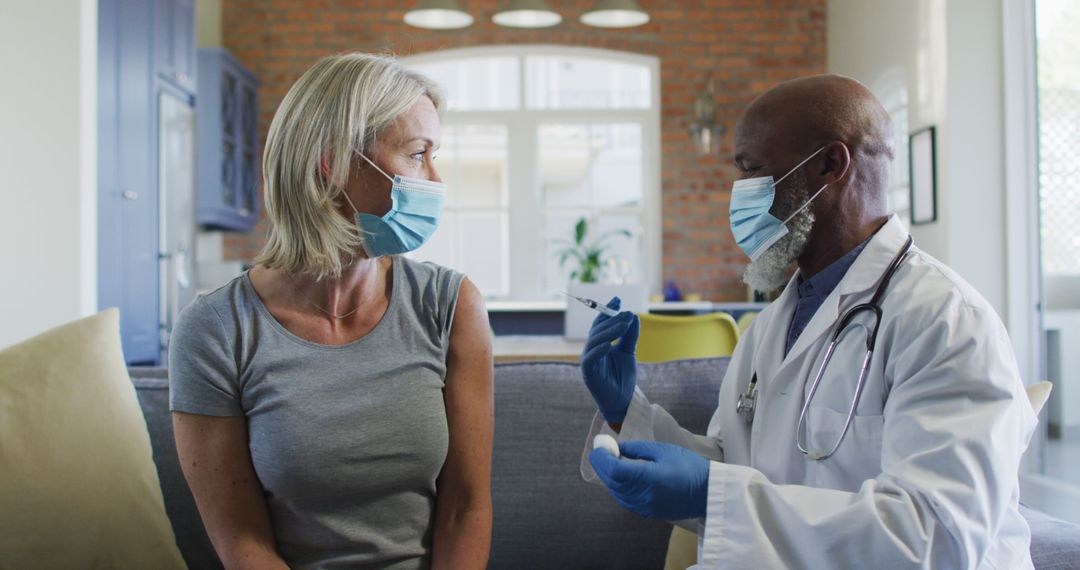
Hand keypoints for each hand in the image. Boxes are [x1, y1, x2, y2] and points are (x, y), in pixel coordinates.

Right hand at [580, 297, 638, 423]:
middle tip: (626, 313)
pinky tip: (609, 344)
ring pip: (594, 341)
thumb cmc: (623, 377)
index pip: (601, 324)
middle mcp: (591, 350)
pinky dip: (598, 350)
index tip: (618, 299)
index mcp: (599, 344)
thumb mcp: (629, 352)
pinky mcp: (588, 374)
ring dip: (609, 331)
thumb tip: (634, 316)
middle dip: (611, 320)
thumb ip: (630, 336)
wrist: (623, 401)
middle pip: (597, 330)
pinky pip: (590, 359)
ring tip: (623, 324)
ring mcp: (588, 362)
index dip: (607, 311)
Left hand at [588, 440, 709, 520]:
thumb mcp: (664, 451)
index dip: (602, 458)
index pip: (614, 470)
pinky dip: (618, 488)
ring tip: (609, 461)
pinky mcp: (648, 513)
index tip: (599, 445)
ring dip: (609, 477)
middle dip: (602, 465)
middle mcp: (642, 496)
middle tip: (599, 451)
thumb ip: (638, 449)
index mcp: (647, 478)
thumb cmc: (690, 468)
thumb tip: (619, 448)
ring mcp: (644, 507)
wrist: (708, 494)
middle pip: (612, 482)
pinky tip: (620, 477)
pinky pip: (625, 500)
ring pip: (616, 493)